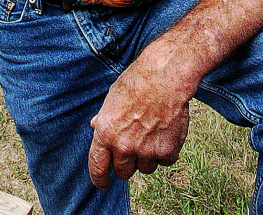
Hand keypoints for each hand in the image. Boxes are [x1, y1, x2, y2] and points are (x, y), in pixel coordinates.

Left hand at [88, 44, 194, 186]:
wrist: (164, 78)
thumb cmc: (136, 84)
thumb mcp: (112, 99)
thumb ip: (104, 119)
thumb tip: (95, 128)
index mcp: (106, 133)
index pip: (98, 167)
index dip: (99, 179)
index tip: (103, 183)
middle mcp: (124, 146)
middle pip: (123, 173)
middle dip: (127, 163)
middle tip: (134, 144)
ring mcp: (146, 151)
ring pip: (145, 168)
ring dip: (147, 156)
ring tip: (151, 130)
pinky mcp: (166, 152)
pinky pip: (164, 161)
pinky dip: (165, 150)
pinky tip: (165, 130)